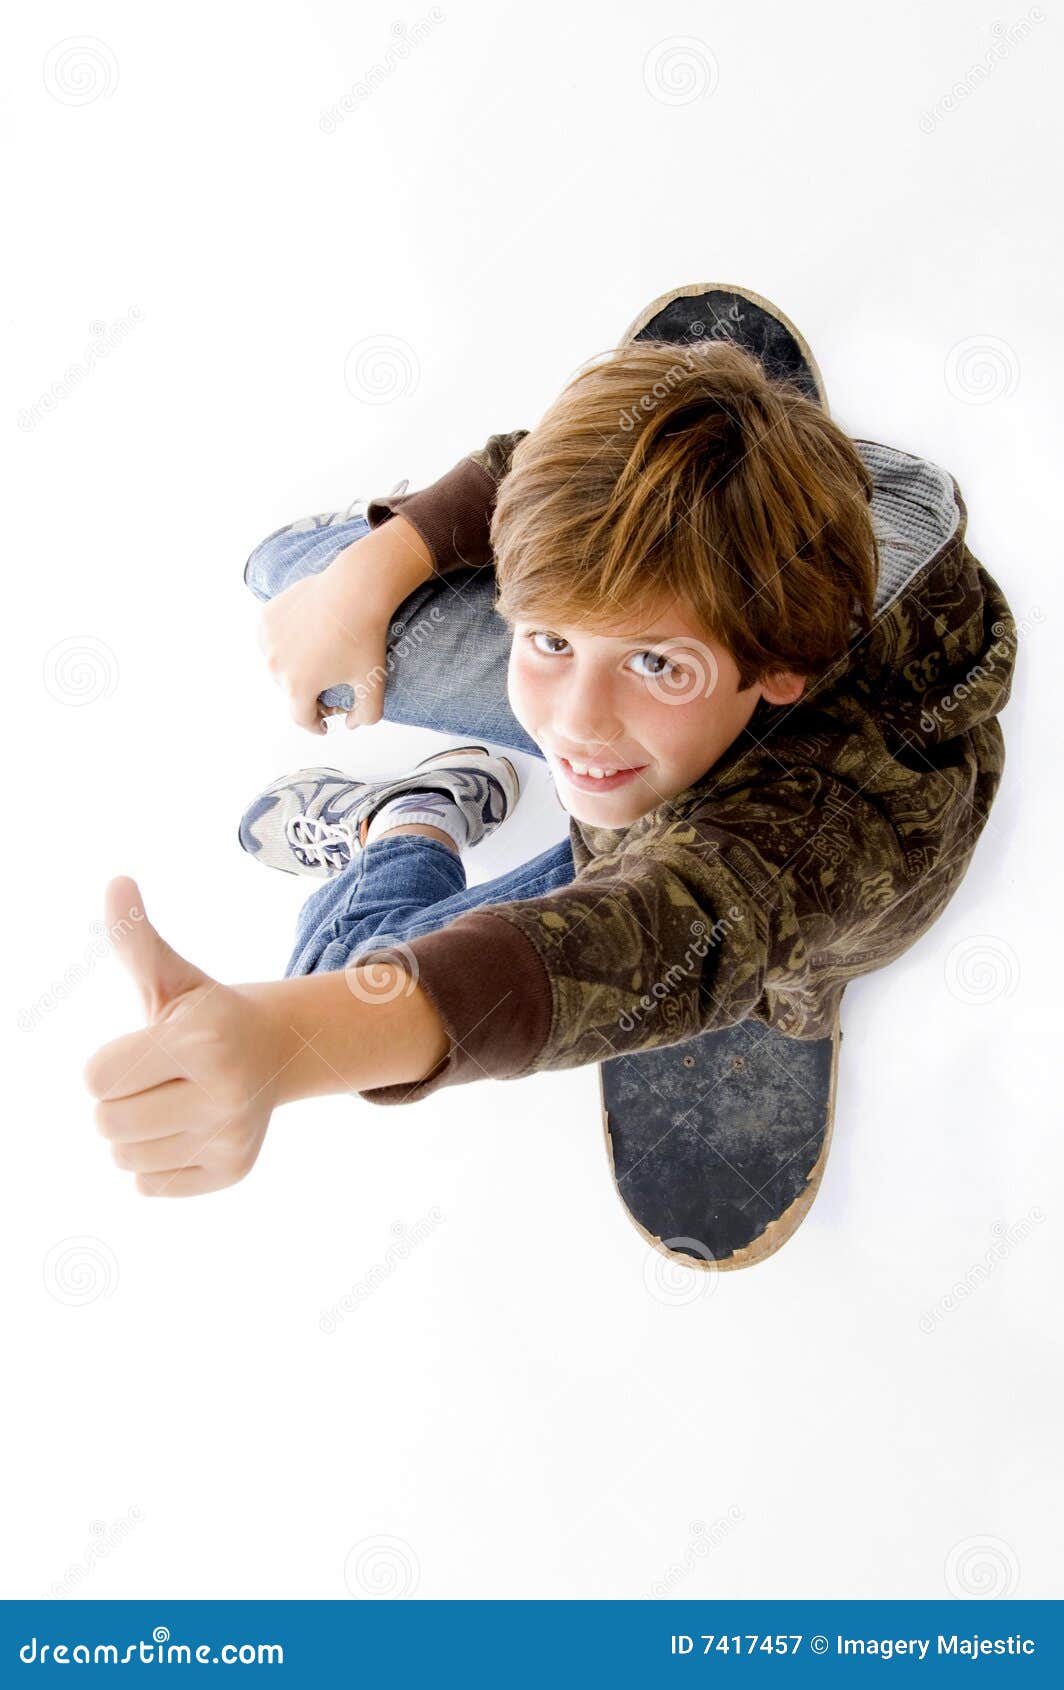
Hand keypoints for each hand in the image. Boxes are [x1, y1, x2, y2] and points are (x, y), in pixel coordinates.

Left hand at [83, 877, 282, 1196]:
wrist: (277, 1051)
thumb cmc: (206, 1012)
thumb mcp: (171, 977)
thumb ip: (135, 938)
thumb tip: (115, 882)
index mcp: (202, 1042)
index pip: (95, 1079)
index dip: (110, 1062)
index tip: (144, 1048)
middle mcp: (224, 1094)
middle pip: (107, 1123)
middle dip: (120, 1098)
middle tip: (156, 1077)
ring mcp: (230, 1138)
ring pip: (124, 1157)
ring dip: (135, 1131)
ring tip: (172, 1101)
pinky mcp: (231, 1171)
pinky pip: (147, 1184)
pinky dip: (155, 1161)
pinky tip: (185, 1129)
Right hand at [256, 516, 432, 734]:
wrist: (355, 589)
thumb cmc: (365, 636)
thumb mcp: (374, 682)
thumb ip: (367, 714)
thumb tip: (351, 724)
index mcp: (298, 687)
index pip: (301, 718)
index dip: (316, 725)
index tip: (325, 724)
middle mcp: (276, 667)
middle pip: (291, 691)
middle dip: (310, 694)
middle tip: (330, 687)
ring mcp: (268, 641)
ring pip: (279, 666)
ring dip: (295, 669)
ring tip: (318, 661)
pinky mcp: (266, 619)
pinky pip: (272, 641)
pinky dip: (285, 644)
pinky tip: (306, 639)